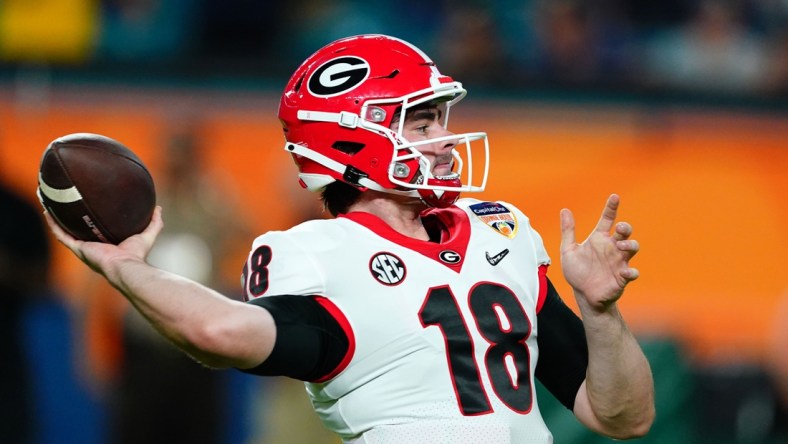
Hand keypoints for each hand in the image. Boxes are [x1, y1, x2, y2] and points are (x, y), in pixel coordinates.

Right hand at [44, 206, 163, 277]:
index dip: (91, 221)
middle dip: (71, 219)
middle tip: (66, 204)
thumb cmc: (136, 255)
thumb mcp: (147, 234)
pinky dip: (53, 224)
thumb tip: (158, 208)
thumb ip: (154, 223)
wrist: (126, 266)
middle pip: (78, 231)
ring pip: (65, 231)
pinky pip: (61, 235)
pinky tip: (48, 212)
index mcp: (106, 246)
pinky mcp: (78, 249)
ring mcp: (83, 248)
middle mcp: (92, 247)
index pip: (96, 231)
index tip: (89, 209)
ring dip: (57, 219)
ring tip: (51, 204)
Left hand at [559, 194, 638, 311]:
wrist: (583, 294)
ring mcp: (619, 262)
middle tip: (619, 228)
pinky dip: (631, 272)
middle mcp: (612, 247)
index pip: (607, 219)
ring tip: (621, 246)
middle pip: (625, 232)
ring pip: (632, 248)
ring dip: (630, 245)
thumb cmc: (577, 271)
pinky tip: (624, 272)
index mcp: (599, 239)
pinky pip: (632, 273)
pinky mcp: (622, 277)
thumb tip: (565, 210)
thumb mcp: (568, 250)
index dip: (611, 207)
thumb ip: (568, 231)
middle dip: (625, 227)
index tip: (614, 197)